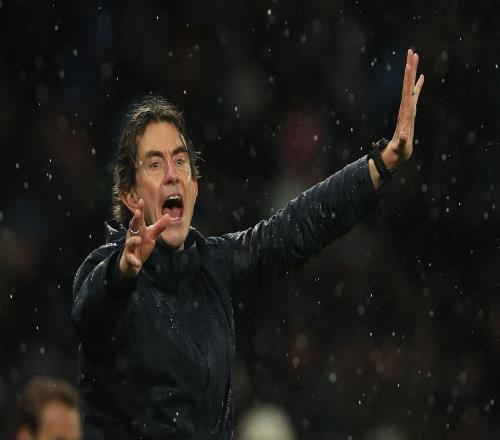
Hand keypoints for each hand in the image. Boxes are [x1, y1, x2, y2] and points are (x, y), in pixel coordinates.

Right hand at [119, 199, 169, 278]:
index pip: (139, 218)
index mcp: (138, 229)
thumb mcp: (151, 235)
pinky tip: (138, 263)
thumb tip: (168, 215)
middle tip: (138, 213)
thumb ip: (159, 226)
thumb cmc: (142, 245)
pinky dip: (134, 261)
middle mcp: (133, 236)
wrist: (132, 262)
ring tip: (138, 240)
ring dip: (133, 241)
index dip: (140, 209)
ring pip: (130, 242)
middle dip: (135, 220)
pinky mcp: (130, 258)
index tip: (141, 200)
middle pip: (133, 226)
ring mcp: (130, 247)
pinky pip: (131, 259)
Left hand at [383, 48, 424, 168]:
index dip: (409, 77)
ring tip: (415, 58)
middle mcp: (406, 107)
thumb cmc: (400, 150)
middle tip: (411, 52)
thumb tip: (403, 135)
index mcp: (405, 112)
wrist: (395, 153)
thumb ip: (402, 141)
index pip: (407, 91)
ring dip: (413, 72)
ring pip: (410, 86)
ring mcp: (407, 108)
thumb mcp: (401, 146)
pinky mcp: (410, 112)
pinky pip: (415, 95)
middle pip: (407, 84)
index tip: (410, 64)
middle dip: (410, 68)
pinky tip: (421, 77)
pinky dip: (418, 85)